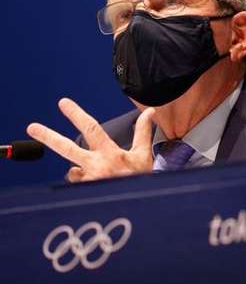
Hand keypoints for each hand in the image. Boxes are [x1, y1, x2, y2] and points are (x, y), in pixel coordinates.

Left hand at [27, 98, 155, 182]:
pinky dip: (85, 182)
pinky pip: (77, 184)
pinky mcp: (81, 194)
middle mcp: (95, 166)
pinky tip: (98, 186)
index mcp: (110, 154)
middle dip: (48, 136)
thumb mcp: (143, 155)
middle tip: (32, 127)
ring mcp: (86, 181)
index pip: (91, 129)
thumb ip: (142, 132)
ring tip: (102, 178)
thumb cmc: (140, 181)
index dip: (76, 115)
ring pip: (73, 171)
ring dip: (83, 171)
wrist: (136, 208)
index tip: (63, 103)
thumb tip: (149, 111)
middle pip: (67, 148)